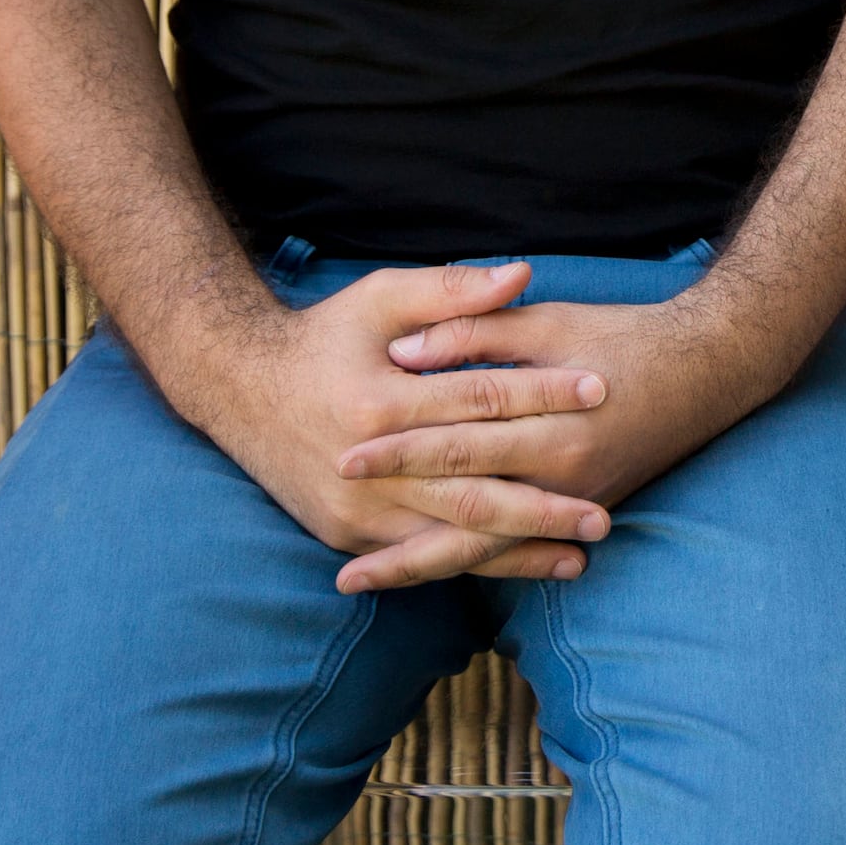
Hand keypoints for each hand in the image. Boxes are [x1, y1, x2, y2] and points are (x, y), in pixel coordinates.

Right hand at [170, 261, 612, 592]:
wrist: (240, 389)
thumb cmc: (325, 336)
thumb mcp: (380, 297)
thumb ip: (452, 291)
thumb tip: (523, 275)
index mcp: (380, 402)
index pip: (478, 400)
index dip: (542, 394)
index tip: (600, 391)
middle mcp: (367, 466)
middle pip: (472, 488)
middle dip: (542, 504)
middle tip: (605, 513)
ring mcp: (356, 510)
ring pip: (451, 538)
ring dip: (517, 551)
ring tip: (579, 555)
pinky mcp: (349, 536)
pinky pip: (423, 557)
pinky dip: (475, 565)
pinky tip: (523, 569)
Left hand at [332, 288, 771, 588]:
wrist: (708, 370)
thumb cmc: (622, 335)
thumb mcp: (548, 321)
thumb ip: (475, 332)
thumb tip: (402, 353)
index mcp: (548, 420)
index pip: (458, 442)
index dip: (400, 451)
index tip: (345, 458)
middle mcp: (561, 473)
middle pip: (464, 511)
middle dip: (398, 531)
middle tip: (338, 552)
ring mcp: (576, 500)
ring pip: (486, 547)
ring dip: (421, 566)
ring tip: (360, 581)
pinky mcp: (586, 509)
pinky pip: (517, 548)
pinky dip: (473, 566)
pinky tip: (429, 576)